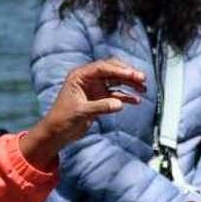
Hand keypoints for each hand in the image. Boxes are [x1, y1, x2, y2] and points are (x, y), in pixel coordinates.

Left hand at [22, 59, 144, 167]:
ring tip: (143, 89)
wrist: (57, 133)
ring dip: (130, 84)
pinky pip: (116, 94)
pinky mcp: (99, 99)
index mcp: (79, 76)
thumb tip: (119, 104)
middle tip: (141, 79)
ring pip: (116, 81)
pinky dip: (126, 96)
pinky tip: (135, 100)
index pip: (102, 68)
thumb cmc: (61, 119)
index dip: (119, 70)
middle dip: (127, 74)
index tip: (132, 74)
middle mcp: (88, 79)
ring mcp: (95, 88)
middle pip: (112, 71)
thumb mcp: (81, 112)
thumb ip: (100, 107)